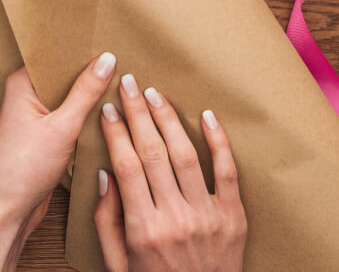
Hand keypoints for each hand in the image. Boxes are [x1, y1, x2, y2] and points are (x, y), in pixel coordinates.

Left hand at [0, 52, 117, 270]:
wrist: (8, 209)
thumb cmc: (23, 169)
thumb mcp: (62, 127)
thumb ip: (85, 92)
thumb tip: (106, 60)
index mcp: (22, 82)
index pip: (56, 53)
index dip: (82, 48)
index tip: (110, 42)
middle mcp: (26, 94)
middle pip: (65, 73)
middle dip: (90, 72)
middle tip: (123, 64)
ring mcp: (35, 114)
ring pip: (70, 96)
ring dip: (90, 96)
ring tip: (120, 88)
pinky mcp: (44, 132)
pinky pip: (69, 115)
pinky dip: (85, 115)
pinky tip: (106, 114)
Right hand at [95, 74, 246, 271]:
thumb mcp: (117, 262)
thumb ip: (106, 219)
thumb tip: (104, 174)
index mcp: (143, 228)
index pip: (127, 165)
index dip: (116, 132)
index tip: (108, 109)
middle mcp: (175, 218)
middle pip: (153, 152)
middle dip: (138, 113)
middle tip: (129, 84)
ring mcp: (207, 216)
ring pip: (186, 155)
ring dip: (169, 119)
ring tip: (155, 94)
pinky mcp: (233, 217)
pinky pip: (227, 172)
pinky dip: (218, 141)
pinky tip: (206, 116)